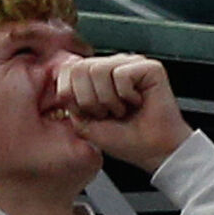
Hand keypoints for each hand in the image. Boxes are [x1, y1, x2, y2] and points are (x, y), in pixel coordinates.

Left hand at [54, 55, 191, 174]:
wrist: (151, 150)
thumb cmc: (124, 138)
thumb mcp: (83, 122)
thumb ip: (70, 99)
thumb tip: (62, 80)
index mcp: (97, 75)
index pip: (68, 68)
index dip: (71, 94)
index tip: (87, 113)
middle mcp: (114, 65)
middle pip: (80, 67)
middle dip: (88, 100)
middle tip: (107, 113)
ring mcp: (132, 64)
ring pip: (98, 69)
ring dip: (107, 99)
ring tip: (121, 109)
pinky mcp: (150, 67)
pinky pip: (121, 74)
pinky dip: (125, 95)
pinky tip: (136, 102)